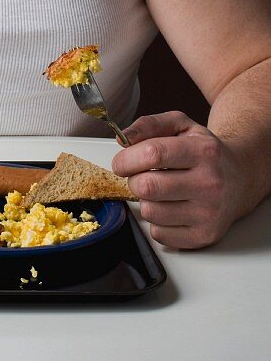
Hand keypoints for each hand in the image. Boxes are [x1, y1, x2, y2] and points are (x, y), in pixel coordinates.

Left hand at [111, 111, 240, 248]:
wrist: (239, 178)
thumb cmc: (205, 151)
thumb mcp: (181, 125)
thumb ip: (149, 125)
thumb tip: (122, 138)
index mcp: (203, 151)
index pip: (153, 154)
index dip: (127, 159)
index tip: (121, 162)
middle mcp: (209, 183)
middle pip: (148, 186)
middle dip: (133, 180)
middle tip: (140, 176)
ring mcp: (209, 213)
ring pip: (150, 212)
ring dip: (145, 201)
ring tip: (159, 191)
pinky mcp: (205, 236)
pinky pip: (160, 234)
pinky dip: (156, 222)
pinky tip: (170, 207)